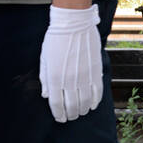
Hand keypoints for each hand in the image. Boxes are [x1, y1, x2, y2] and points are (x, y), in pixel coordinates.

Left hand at [39, 4, 103, 121]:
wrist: (74, 24)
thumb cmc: (56, 39)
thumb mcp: (44, 59)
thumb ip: (45, 79)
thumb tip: (47, 95)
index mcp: (55, 77)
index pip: (56, 104)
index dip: (59, 114)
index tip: (60, 118)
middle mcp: (70, 80)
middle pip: (72, 106)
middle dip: (71, 114)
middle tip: (71, 116)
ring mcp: (85, 76)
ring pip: (86, 102)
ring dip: (83, 110)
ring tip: (81, 111)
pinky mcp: (96, 71)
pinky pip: (98, 92)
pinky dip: (95, 101)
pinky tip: (92, 105)